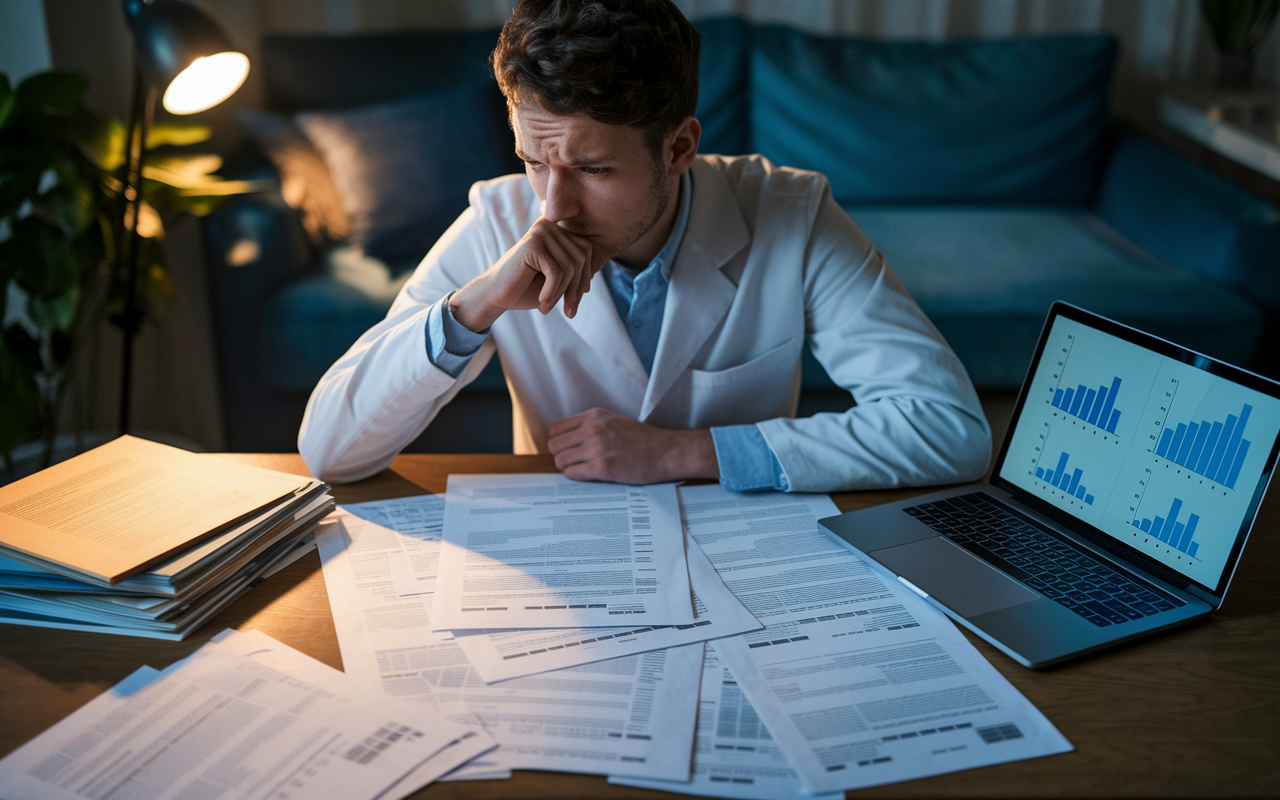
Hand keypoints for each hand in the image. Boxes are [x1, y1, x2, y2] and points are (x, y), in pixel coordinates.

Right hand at [450, 217, 600, 331]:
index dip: (585, 278)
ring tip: (549, 308)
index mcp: (557, 229)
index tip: (576, 299)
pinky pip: (557, 273)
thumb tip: (597, 271)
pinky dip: (552, 293)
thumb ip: (577, 269)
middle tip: (569, 311)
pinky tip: (542, 304)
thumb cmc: (528, 288)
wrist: (496, 294)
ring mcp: (541, 232)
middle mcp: (550, 224)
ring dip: (563, 294)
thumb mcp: (559, 278)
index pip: (586, 250)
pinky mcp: (533, 244)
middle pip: (581, 258)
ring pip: (570, 267)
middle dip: (576, 289)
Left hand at [548, 408, 718, 484]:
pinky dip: (576, 477)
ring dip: (568, 468)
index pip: (556, 429)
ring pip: (561, 461)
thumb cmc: (643, 439)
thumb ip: (591, 427)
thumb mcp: (614, 421)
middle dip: (561, 456)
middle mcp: (593, 429)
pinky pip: (573, 474)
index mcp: (594, 416)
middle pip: (555, 446)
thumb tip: (569, 441)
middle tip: (573, 462)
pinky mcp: (603, 467)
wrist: (666, 451)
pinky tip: (588, 475)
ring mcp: (597, 448)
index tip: (567, 449)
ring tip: (581, 469)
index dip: (559, 442)